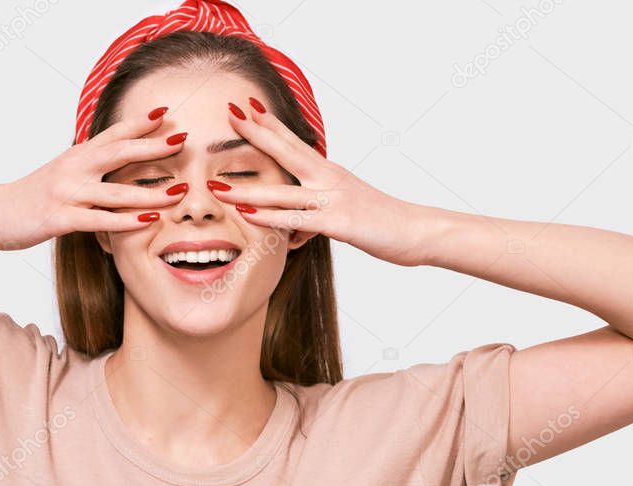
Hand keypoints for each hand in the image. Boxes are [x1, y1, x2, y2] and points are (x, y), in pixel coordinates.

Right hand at [0, 107, 189, 249]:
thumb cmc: (31, 195)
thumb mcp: (62, 173)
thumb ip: (89, 165)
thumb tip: (116, 158)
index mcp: (76, 156)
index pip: (112, 134)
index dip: (138, 122)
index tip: (166, 112)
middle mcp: (73, 169)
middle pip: (119, 153)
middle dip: (153, 146)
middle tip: (184, 140)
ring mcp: (67, 194)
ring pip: (116, 192)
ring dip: (150, 193)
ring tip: (180, 192)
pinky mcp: (60, 219)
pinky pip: (99, 220)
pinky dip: (127, 222)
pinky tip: (149, 221)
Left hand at [206, 98, 426, 266]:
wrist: (416, 231)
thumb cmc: (382, 221)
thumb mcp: (346, 206)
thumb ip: (318, 209)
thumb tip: (298, 223)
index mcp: (330, 172)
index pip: (294, 142)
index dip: (270, 125)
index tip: (247, 107)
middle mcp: (329, 179)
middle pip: (286, 152)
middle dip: (256, 133)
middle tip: (230, 114)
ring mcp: (332, 199)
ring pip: (282, 192)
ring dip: (247, 189)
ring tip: (216, 185)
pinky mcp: (337, 223)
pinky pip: (296, 220)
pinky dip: (269, 218)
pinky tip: (247, 216)